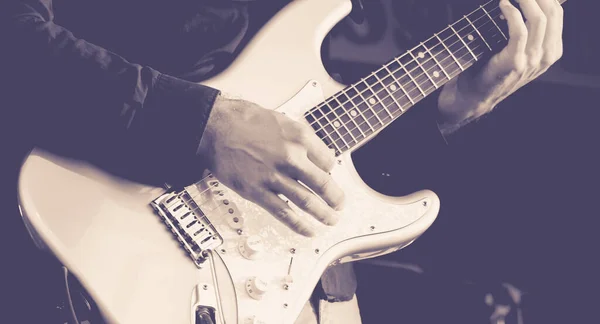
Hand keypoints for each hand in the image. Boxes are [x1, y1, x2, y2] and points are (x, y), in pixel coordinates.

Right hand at [198, 95, 344, 236]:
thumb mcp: (281, 120)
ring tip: (331, 220)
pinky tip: (308, 231)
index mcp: (299, 137)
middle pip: (323, 184)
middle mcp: (291, 157)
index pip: (328, 160)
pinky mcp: (258, 191)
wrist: (214, 128)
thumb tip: (313, 153)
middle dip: (335, 198)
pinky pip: (284, 213)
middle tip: (339, 204)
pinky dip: (299, 225)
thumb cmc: (243, 120)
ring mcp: (274, 176)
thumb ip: (298, 138)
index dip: (331, 171)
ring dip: (323, 214)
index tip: (329, 176)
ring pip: (307, 202)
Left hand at [438, 0, 563, 130]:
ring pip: (538, 20)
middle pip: (552, 14)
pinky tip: (503, 5)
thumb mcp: (518, 50)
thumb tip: (525, 2)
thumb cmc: (492, 68)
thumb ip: (527, 31)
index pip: (557, 15)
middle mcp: (546, 57)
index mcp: (551, 52)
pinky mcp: (514, 62)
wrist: (476, 95)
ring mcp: (532, 61)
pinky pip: (519, 31)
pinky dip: (511, 13)